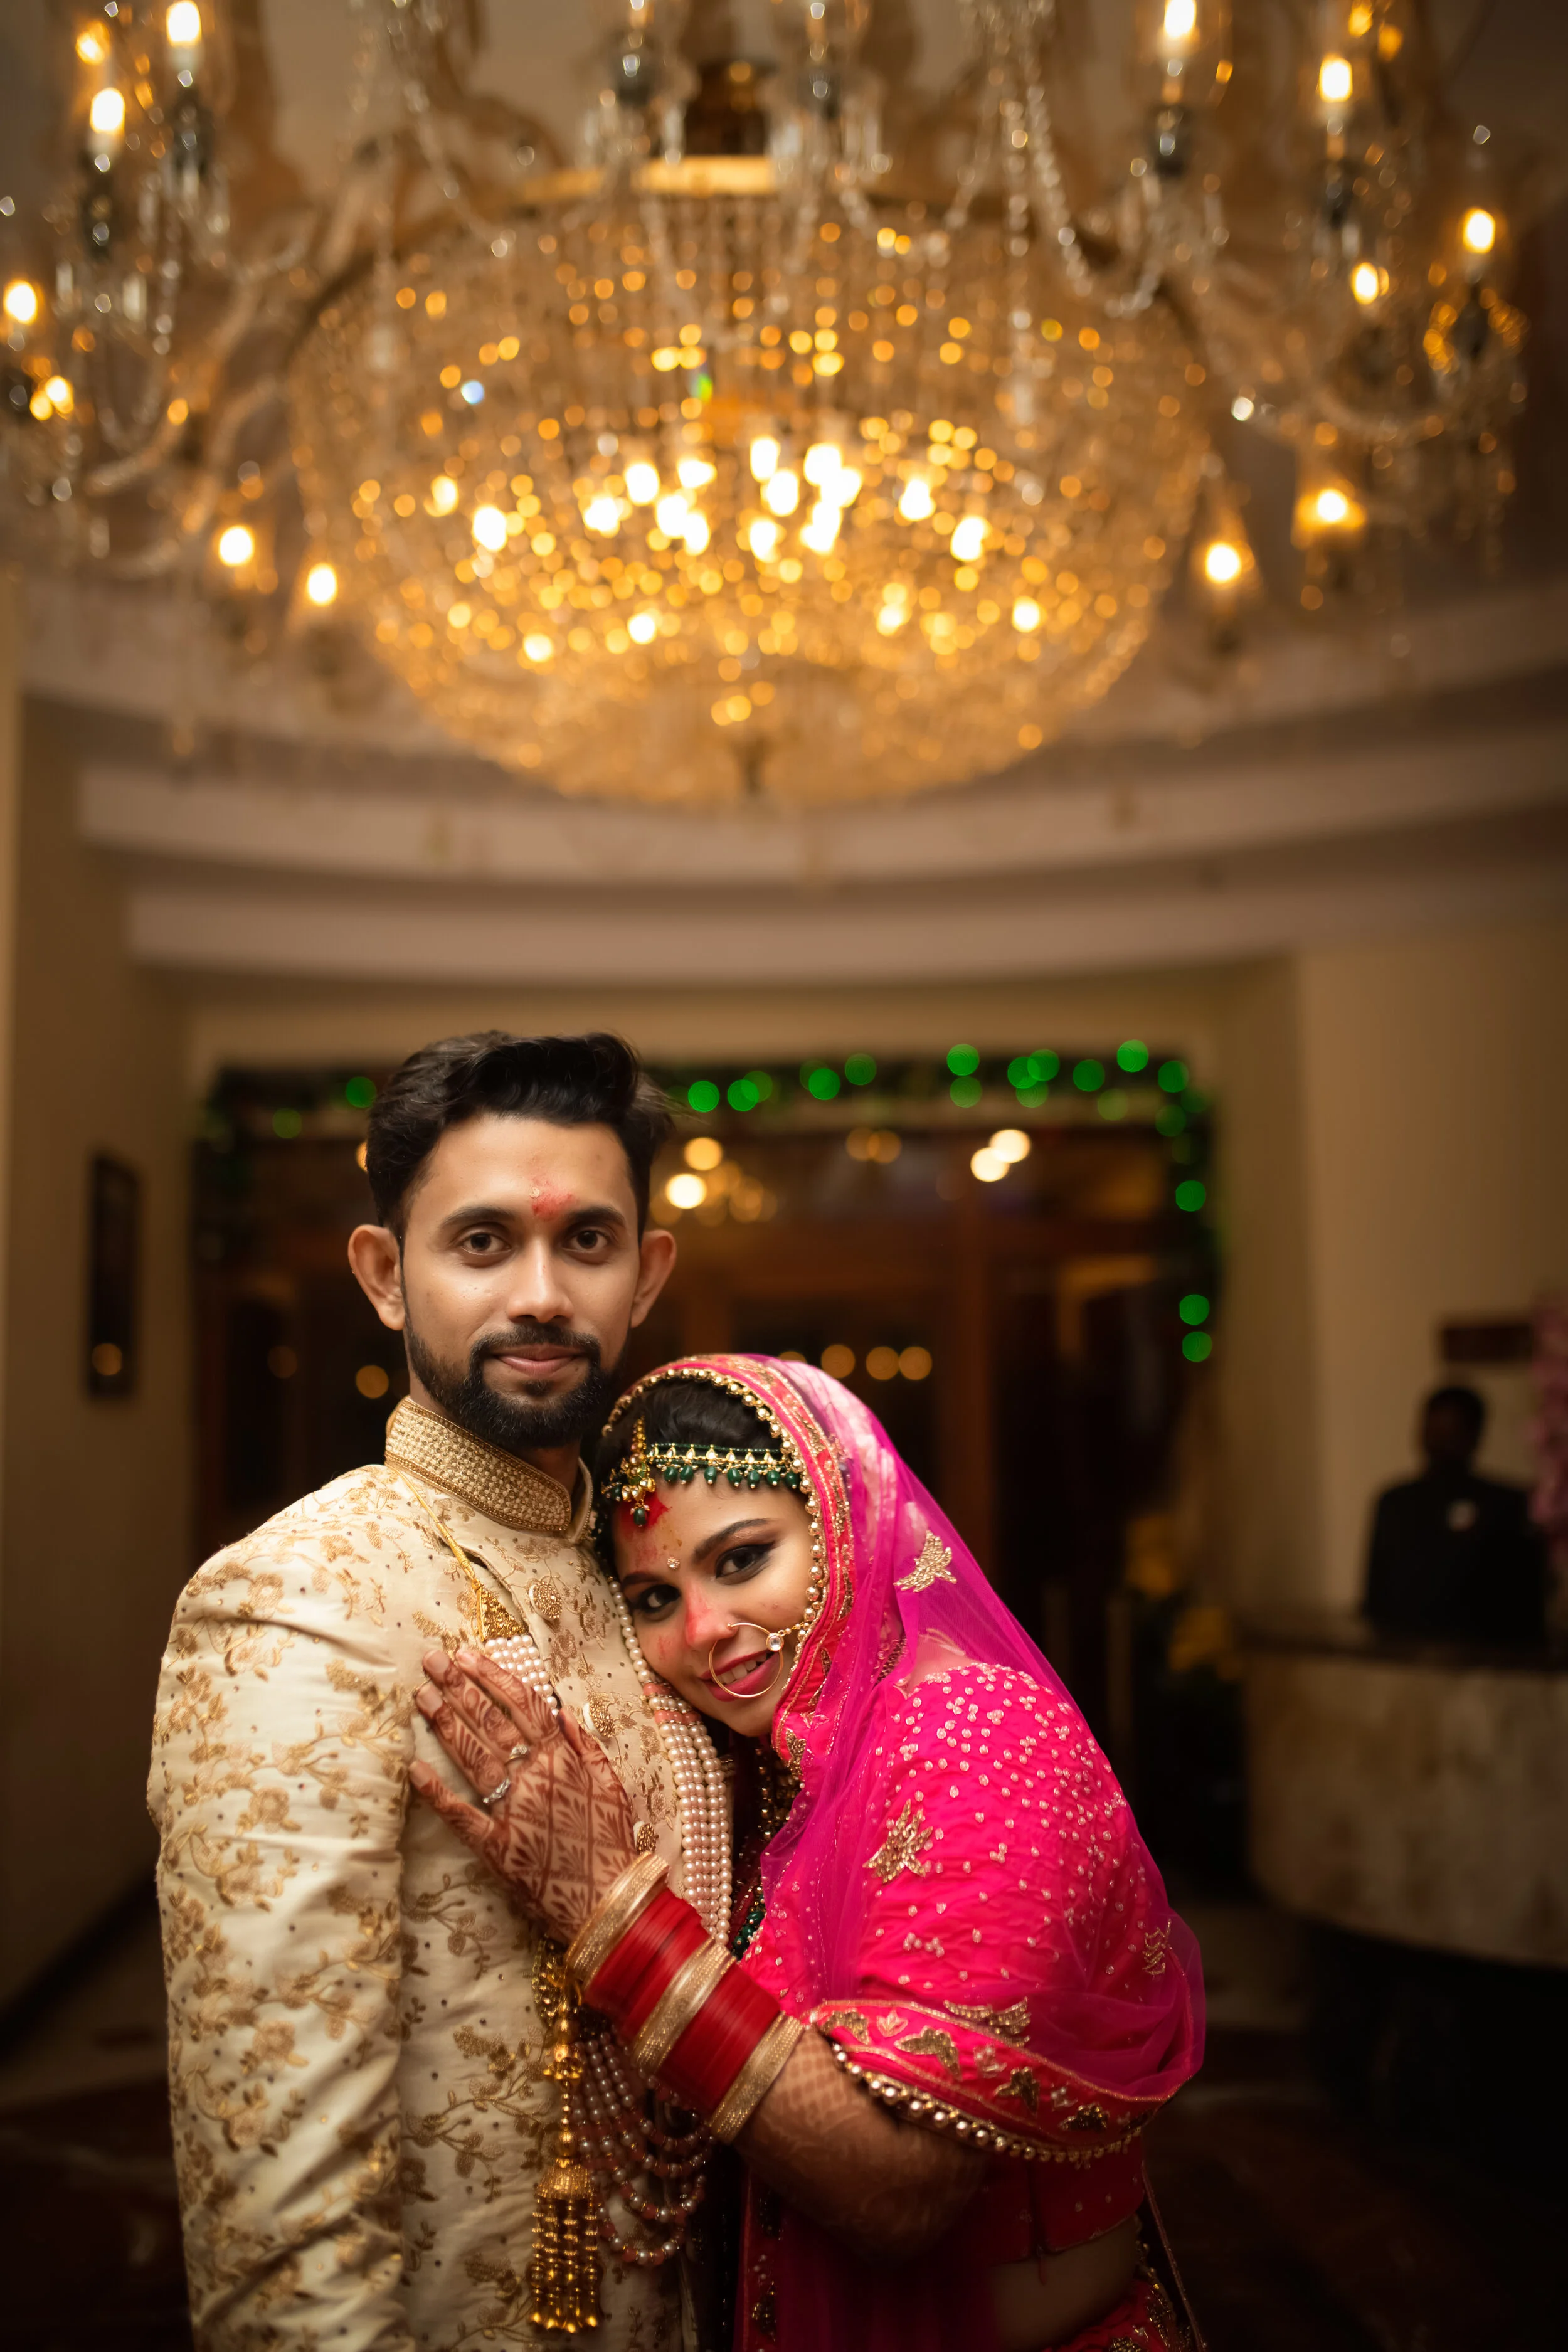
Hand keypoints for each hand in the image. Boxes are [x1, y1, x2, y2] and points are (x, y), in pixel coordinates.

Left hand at [409, 1646, 638, 1946]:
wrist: (608, 1898)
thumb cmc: (610, 1840)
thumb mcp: (610, 1783)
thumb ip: (585, 1745)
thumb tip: (562, 1710)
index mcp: (562, 1758)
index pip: (523, 1703)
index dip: (492, 1676)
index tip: (467, 1655)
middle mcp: (535, 1776)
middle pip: (491, 1722)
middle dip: (459, 1688)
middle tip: (432, 1662)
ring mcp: (512, 1810)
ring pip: (473, 1757)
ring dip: (446, 1724)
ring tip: (422, 1695)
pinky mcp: (495, 1846)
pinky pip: (461, 1815)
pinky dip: (436, 1792)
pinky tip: (414, 1768)